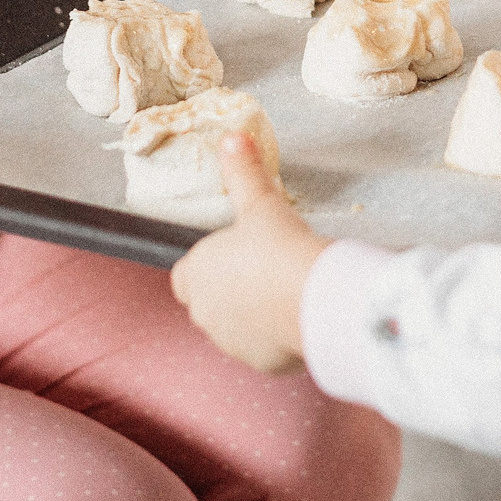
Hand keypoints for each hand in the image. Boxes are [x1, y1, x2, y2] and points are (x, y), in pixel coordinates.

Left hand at [170, 133, 329, 372]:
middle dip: (232, 289)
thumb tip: (233, 137)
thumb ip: (243, 172)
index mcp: (194, 275)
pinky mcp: (261, 363)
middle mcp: (204, 314)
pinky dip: (277, 335)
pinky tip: (299, 314)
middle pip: (211, 302)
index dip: (207, 265)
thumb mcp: (261, 204)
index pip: (185, 276)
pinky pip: (264, 347)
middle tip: (265, 269)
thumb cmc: (280, 248)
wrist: (315, 299)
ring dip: (254, 314)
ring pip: (237, 327)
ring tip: (285, 290)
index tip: (234, 255)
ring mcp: (231, 342)